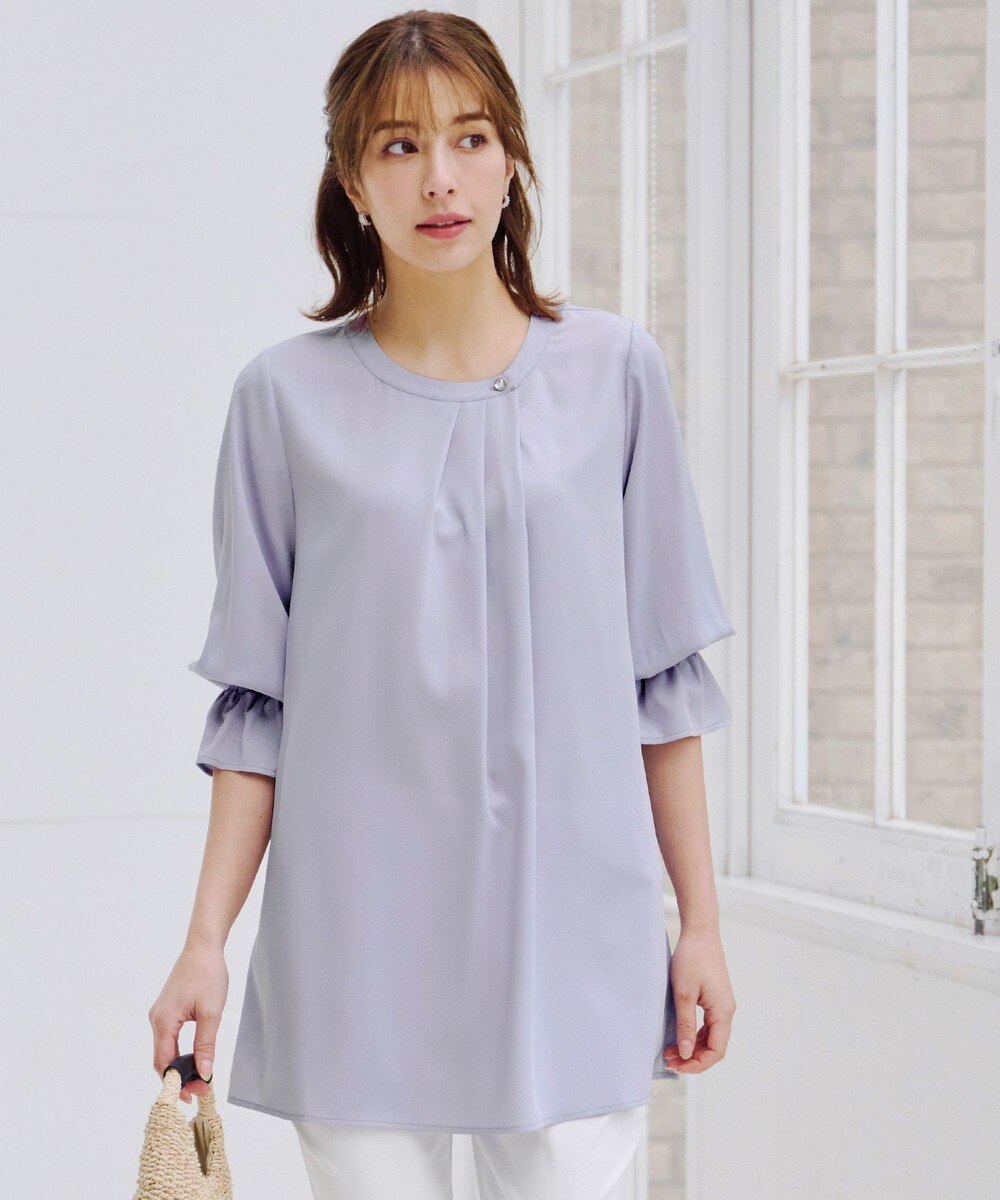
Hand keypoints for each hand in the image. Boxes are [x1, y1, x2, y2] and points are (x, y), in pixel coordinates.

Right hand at [149, 943, 228, 1102]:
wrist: (203, 947)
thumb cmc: (208, 974)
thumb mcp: (211, 1012)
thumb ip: (205, 1044)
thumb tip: (204, 1073)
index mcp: (163, 1021)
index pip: (164, 1063)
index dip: (177, 1083)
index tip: (194, 1096)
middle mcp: (156, 1020)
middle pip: (162, 1059)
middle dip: (179, 1078)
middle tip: (199, 1090)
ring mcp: (159, 1015)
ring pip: (165, 1050)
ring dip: (180, 1066)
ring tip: (199, 1078)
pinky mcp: (167, 1011)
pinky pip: (168, 1039)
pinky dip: (179, 1052)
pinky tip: (193, 1058)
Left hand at [661, 926, 734, 1073]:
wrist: (700, 932)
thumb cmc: (691, 959)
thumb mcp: (684, 994)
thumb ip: (686, 1025)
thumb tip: (687, 1053)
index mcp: (723, 1012)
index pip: (716, 1051)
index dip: (697, 1064)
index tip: (677, 1065)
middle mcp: (727, 1011)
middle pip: (715, 1047)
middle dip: (693, 1057)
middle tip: (669, 1059)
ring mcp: (722, 1005)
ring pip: (712, 1037)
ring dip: (694, 1047)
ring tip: (671, 1050)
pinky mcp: (715, 998)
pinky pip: (709, 1025)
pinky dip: (696, 1035)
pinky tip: (680, 1036)